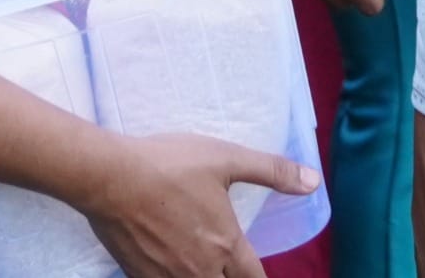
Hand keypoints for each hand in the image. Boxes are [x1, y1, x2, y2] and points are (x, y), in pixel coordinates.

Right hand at [83, 130, 318, 277]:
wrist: (109, 178)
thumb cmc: (170, 165)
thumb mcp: (226, 159)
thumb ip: (272, 171)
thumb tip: (314, 183)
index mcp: (225, 247)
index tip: (256, 274)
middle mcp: (199, 271)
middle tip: (232, 269)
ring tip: (206, 268)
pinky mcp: (139, 276)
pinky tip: (171, 267)